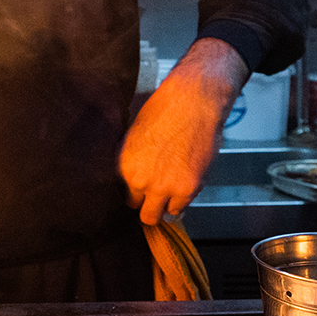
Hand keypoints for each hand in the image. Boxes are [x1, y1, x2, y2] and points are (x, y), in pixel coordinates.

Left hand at [119, 38, 247, 225]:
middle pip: (144, 214)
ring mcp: (165, 187)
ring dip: (170, 205)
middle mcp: (140, 181)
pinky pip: (184, 206)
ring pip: (165, 215)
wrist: (191, 101)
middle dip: (151, 208)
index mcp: (124, 167)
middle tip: (160, 200)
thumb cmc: (164, 111)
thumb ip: (134, 162)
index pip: (128, 198)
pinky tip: (187, 181)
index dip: (139, 195)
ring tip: (176, 188)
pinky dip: (186, 199)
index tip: (146, 194)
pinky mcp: (188, 187)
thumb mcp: (134, 137)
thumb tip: (135, 178)